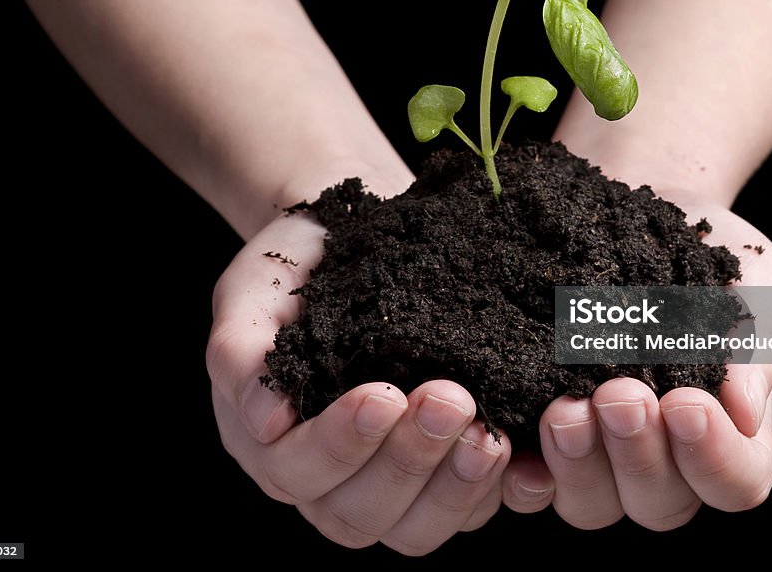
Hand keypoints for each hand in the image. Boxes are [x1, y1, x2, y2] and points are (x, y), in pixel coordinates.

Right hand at [205, 211, 510, 554]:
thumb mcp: (252, 294)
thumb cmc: (296, 271)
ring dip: (459, 488)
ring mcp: (390, 484)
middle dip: (409, 461)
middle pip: (363, 512)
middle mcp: (330, 480)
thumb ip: (242, 352)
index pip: (298, 470)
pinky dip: (505, 493)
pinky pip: (474, 510)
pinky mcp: (446, 476)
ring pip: (419, 528)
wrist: (352, 244)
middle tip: (451, 398)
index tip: (382, 394)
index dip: (340, 445)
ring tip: (491, 434)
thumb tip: (266, 422)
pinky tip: (529, 458)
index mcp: (276, 444)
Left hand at [501, 193, 771, 529]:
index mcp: (724, 433)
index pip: (735, 481)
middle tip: (619, 395)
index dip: (715, 457)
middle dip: (639, 455)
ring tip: (564, 408)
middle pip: (658, 504)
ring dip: (577, 465)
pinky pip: (523, 485)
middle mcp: (660, 459)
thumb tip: (743, 409)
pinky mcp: (536, 440)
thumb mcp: (749, 281)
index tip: (687, 402)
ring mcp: (595, 458)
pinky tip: (505, 437)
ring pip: (589, 505)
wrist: (630, 213)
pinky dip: (517, 472)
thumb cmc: (701, 252)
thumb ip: (754, 341)